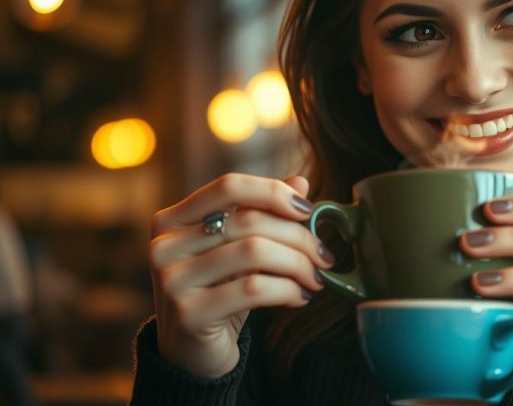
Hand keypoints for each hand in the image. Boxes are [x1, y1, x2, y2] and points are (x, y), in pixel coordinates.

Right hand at [147, 174, 334, 377]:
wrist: (192, 353)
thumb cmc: (220, 292)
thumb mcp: (239, 249)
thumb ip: (263, 213)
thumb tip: (299, 182)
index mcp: (173, 220)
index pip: (229, 187)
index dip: (273, 192)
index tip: (308, 210)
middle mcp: (164, 246)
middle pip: (249, 221)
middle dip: (298, 237)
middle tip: (324, 256)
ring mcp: (172, 280)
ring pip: (255, 252)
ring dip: (298, 264)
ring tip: (315, 278)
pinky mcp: (189, 313)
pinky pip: (254, 288)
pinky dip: (287, 290)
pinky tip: (300, 297)